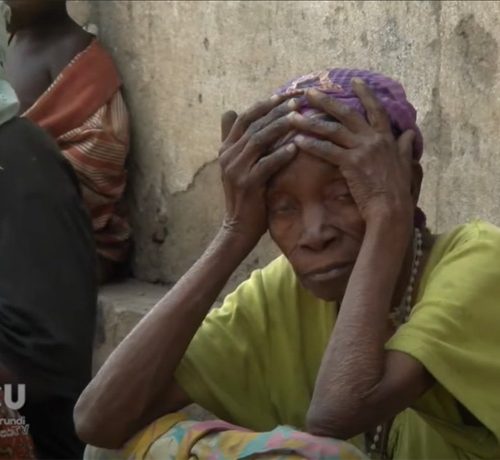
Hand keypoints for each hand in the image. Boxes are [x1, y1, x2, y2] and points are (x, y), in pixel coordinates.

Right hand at [218, 92, 301, 245]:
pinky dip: (280, 154)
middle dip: (277, 109)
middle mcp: (228, 155)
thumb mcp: (238, 166)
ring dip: (280, 126)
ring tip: (300, 117)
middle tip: (299, 100)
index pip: (246, 117)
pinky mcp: (247, 184)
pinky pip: (265, 164)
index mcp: (226, 147)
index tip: (288, 94)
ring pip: (259, 140)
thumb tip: (231, 112)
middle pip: (254, 124)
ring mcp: (236, 169)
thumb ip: (237, 141)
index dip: (266, 103)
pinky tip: (295, 147)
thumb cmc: (246, 195)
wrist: (238, 227)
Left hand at [289, 78, 415, 225]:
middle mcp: (373, 139)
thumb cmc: (398, 189)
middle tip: (309, 92)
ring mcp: (362, 149)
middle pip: (347, 113)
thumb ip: (406, 147)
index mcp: (386, 137)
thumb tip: (410, 134)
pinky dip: (311, 145)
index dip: (366, 93)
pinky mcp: (350, 163)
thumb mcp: (407, 164)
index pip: (376, 109)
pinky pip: (327, 150)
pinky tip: (297, 141)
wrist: (392, 208)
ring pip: (332, 130)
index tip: (354, 80)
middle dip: (326, 101)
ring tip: (293, 116)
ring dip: (310, 122)